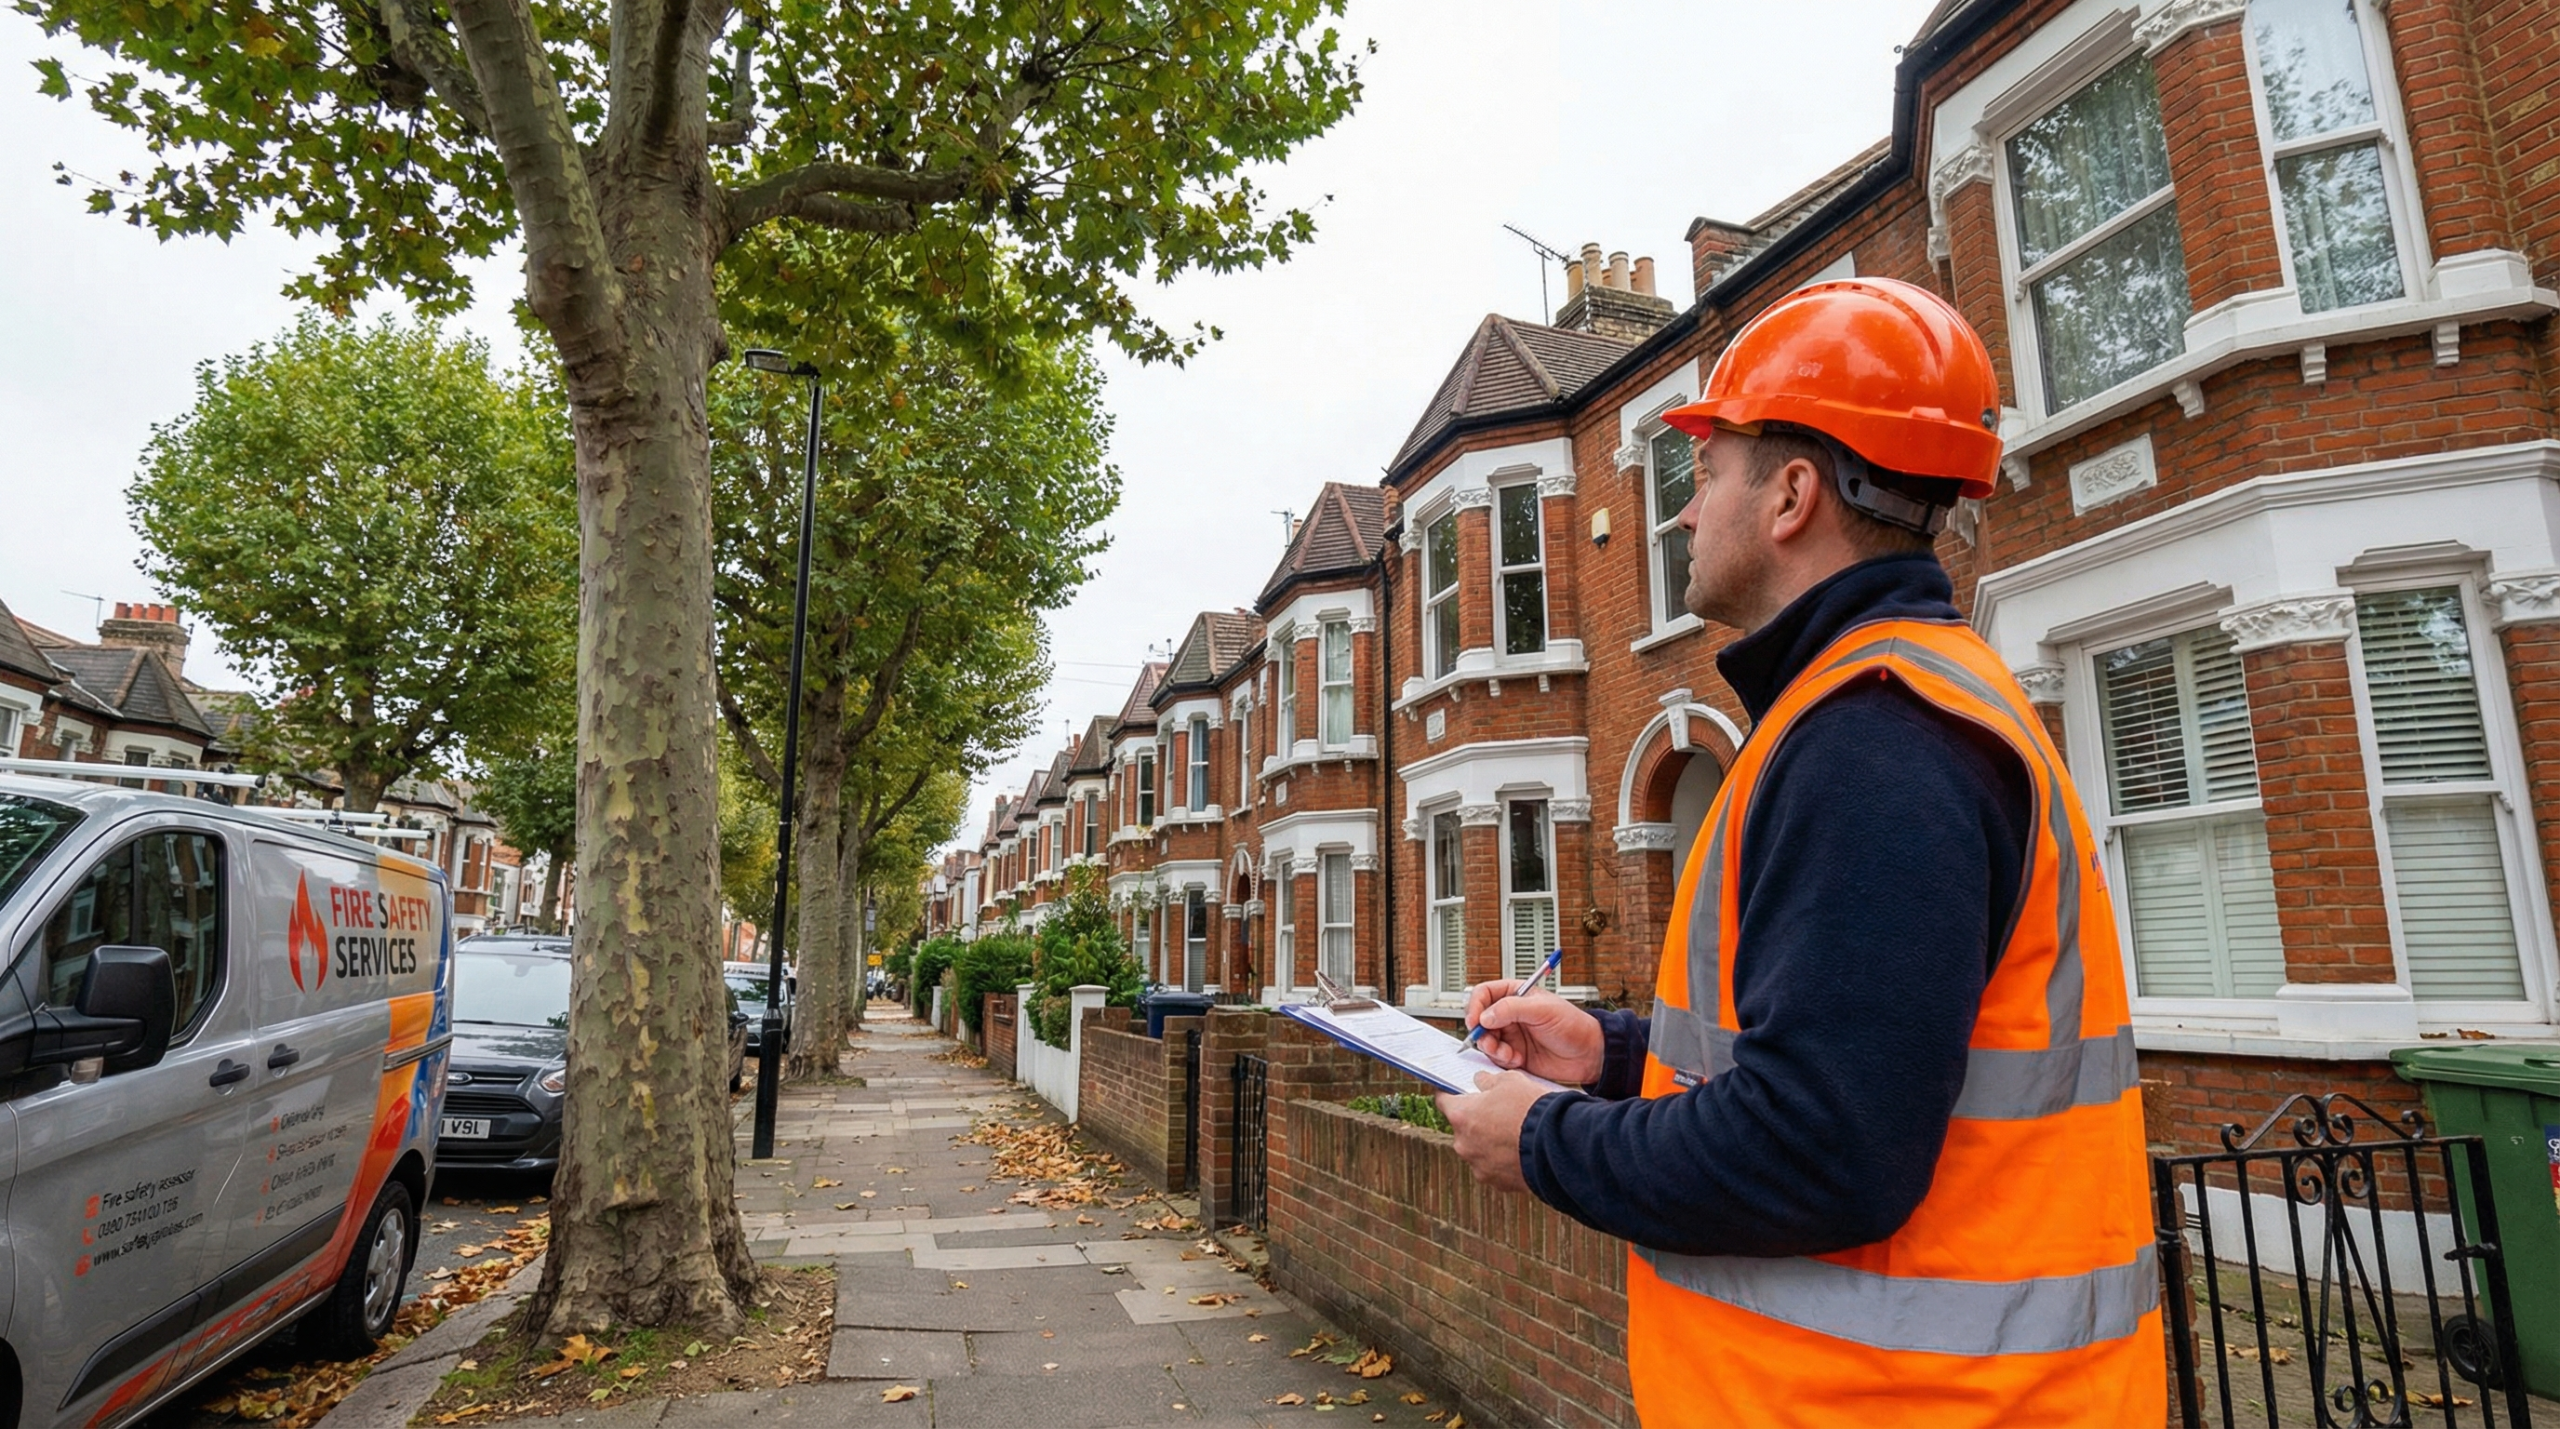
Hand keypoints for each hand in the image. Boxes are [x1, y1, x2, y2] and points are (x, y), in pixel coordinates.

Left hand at [1434, 1070, 1553, 1191]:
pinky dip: (1503, 1160)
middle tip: (1498, 1113)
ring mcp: (1479, 1166)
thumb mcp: (1511, 1081)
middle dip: (1477, 1121)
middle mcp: (1463, 1144)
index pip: (1443, 1101)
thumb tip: (1480, 1081)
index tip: (1456, 1091)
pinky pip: (1494, 1167)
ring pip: (1479, 1150)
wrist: (1556, 1145)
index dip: (1450, 1094)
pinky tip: (1521, 1151)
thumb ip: (1489, 1081)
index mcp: (1461, 1115)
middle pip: (1463, 1128)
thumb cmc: (1531, 1109)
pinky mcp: (1496, 1182)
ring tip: (1514, 1135)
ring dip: (1490, 1143)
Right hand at [1462, 983, 1603, 1084]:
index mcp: (1515, 995)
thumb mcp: (1542, 1010)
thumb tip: (1484, 1016)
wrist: (1588, 1055)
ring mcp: (1511, 1035)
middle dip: (1482, 1033)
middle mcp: (1510, 1015)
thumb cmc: (1573, 1025)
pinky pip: (1496, 1058)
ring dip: (1492, 1049)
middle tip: (1490, 1042)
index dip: (1475, 1006)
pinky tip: (1517, 1060)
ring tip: (1507, 1053)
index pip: (1484, 994)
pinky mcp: (1514, 1055)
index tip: (1475, 1020)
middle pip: (1480, 1020)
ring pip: (1486, 1041)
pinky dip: (1502, 1060)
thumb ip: (1511, 1009)